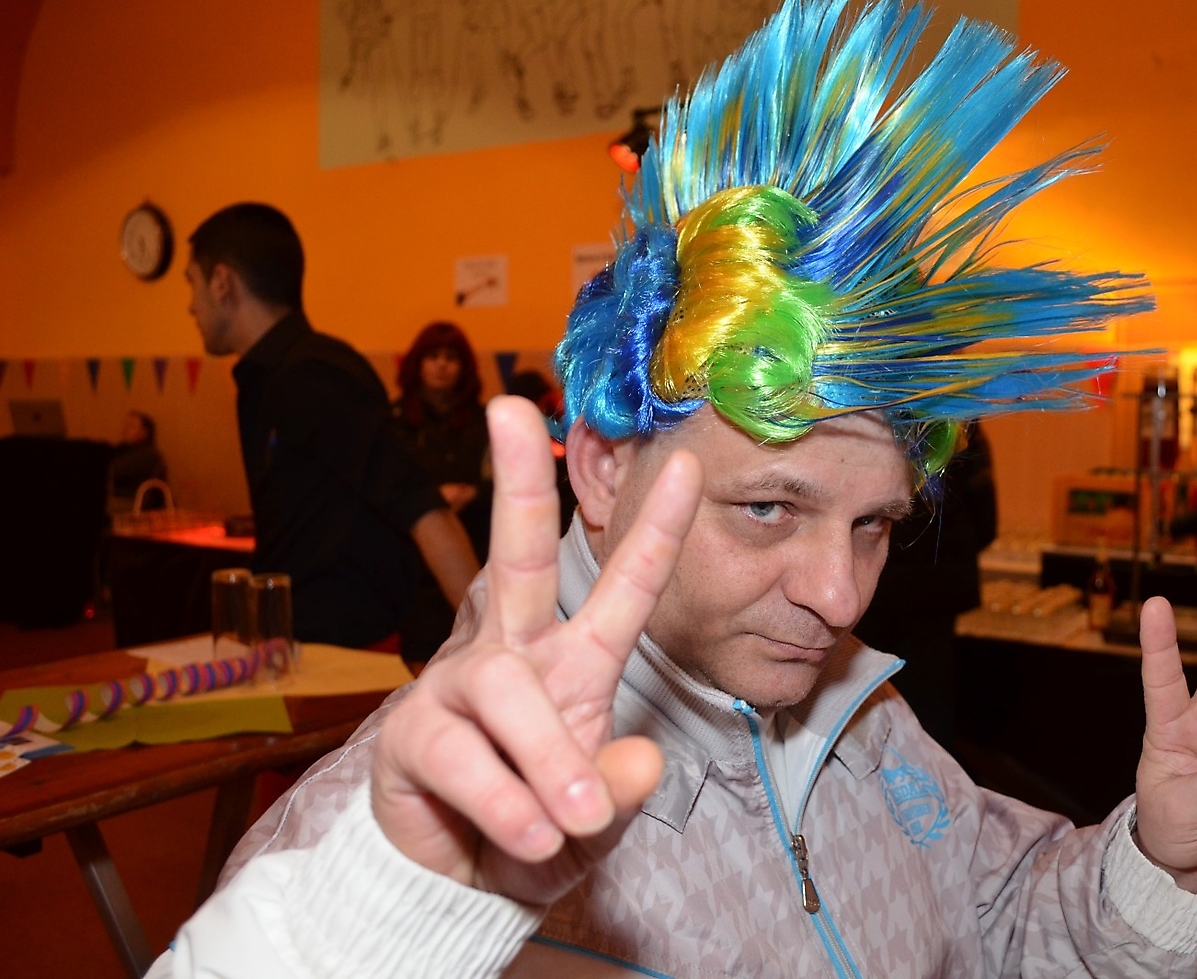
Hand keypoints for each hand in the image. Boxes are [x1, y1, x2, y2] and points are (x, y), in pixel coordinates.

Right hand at [370, 397, 702, 903]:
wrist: (464, 883)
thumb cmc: (541, 827)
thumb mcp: (598, 815)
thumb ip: (622, 789)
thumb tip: (638, 762)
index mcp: (574, 662)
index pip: (621, 590)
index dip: (656, 532)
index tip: (688, 465)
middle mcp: (514, 657)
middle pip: (516, 558)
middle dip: (518, 484)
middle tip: (512, 409)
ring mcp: (458, 689)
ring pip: (506, 690)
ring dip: (546, 755)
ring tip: (570, 817)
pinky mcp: (412, 736)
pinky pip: (463, 757)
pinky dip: (505, 801)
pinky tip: (530, 832)